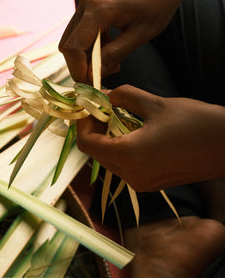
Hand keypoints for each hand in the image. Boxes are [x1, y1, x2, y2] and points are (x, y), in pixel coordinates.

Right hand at [59, 0, 197, 83]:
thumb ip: (114, 54)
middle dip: (81, 64)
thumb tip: (94, 75)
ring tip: (113, 61)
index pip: (74, 48)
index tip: (92, 85)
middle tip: (104, 75)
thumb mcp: (141, 34)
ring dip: (87, 54)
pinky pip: (81, 27)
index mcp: (99, 8)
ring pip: (73, 36)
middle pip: (68, 44)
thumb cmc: (159, 1)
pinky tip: (110, 46)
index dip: (79, 70)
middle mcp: (86, 0)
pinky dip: (90, 42)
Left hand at [76, 85, 224, 190]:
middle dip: (95, 128)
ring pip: (111, 160)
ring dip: (109, 137)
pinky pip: (127, 166)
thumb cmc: (195, 122)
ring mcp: (144, 183)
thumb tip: (104, 95)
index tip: (88, 106)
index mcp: (129, 156)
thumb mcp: (155, 103)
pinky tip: (135, 129)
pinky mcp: (154, 183)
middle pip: (97, 153)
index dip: (82, 123)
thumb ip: (123, 96)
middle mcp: (133, 176)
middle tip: (103, 106)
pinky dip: (123, 147)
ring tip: (120, 115)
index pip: (87, 144)